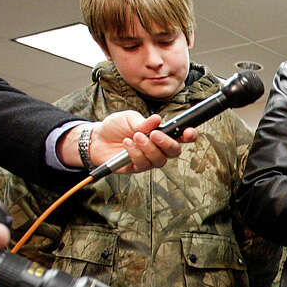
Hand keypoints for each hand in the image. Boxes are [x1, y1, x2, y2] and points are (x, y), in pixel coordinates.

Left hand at [61, 112, 196, 172]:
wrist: (97, 139)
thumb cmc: (116, 127)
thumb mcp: (129, 118)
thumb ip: (144, 122)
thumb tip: (157, 120)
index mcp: (161, 134)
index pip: (180, 137)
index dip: (188, 136)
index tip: (189, 132)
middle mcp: (158, 148)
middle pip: (174, 152)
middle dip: (167, 143)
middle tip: (155, 135)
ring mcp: (149, 159)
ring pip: (159, 160)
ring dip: (148, 148)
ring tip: (136, 136)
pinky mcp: (137, 167)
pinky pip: (143, 164)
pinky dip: (136, 153)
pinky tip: (128, 143)